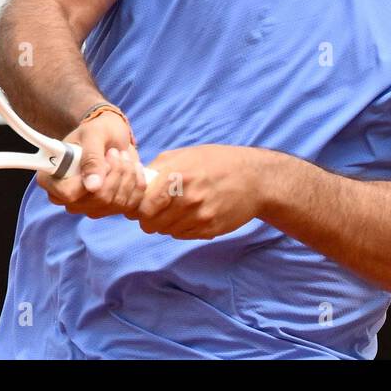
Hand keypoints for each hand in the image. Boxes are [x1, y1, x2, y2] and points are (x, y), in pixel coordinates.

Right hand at [37, 110, 147, 219]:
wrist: (111, 136)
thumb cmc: (97, 130)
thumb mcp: (93, 135)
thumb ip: (91, 158)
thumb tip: (92, 187)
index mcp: (52, 179)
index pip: (69, 194)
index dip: (89, 180)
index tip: (103, 158)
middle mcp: (67, 198)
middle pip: (98, 200)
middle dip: (115, 172)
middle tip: (116, 153)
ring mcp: (88, 206)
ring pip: (115, 202)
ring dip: (127, 174)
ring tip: (122, 156)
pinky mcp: (108, 208)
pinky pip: (129, 205)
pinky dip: (137, 183)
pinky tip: (133, 167)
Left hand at [136, 145, 268, 240]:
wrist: (254, 179)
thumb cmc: (217, 162)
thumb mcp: (184, 155)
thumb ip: (157, 168)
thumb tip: (136, 182)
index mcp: (176, 176)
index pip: (141, 205)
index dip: (136, 206)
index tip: (139, 203)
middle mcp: (187, 199)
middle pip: (150, 223)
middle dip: (148, 217)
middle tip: (156, 209)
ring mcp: (199, 217)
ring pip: (165, 231)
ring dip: (165, 223)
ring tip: (177, 208)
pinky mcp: (209, 230)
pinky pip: (182, 235)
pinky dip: (181, 228)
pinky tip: (191, 214)